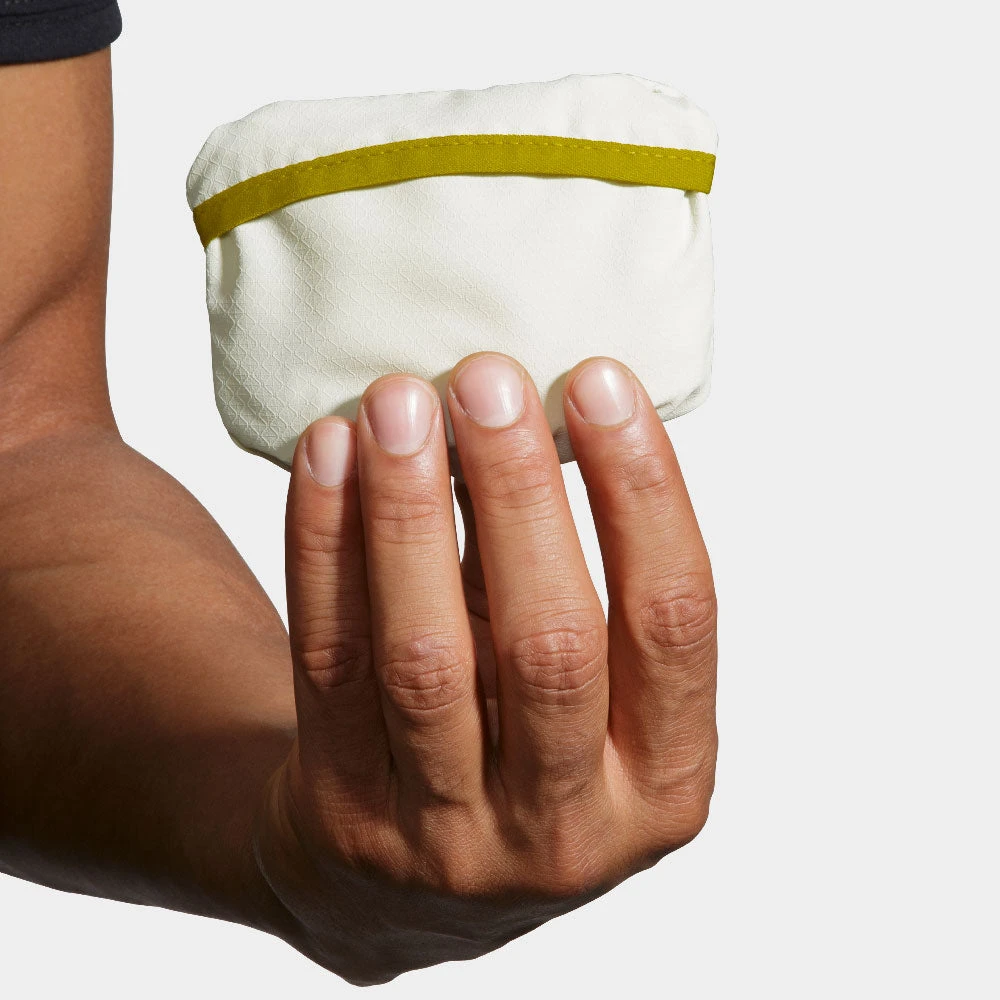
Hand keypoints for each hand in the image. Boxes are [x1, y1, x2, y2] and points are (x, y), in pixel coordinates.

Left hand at [255, 353, 717, 984]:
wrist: (400, 888)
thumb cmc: (522, 755)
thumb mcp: (595, 705)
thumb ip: (592, 593)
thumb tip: (548, 414)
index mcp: (665, 784)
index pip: (672, 622)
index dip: (643, 494)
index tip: (601, 382)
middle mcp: (569, 826)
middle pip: (549, 641)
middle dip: (519, 495)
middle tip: (487, 377)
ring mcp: (450, 838)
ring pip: (427, 656)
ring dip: (410, 511)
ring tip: (398, 401)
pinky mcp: (346, 816)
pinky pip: (331, 662)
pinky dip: (327, 546)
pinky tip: (328, 456)